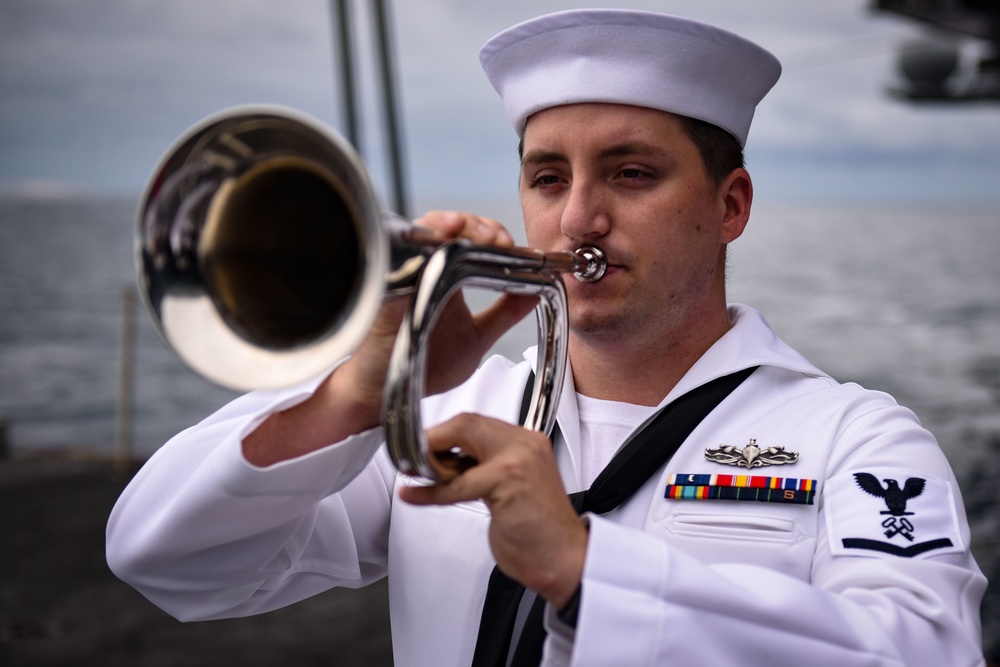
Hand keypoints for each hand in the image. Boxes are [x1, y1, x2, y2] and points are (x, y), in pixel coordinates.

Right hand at [243, 212, 535, 465]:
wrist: (386, 393)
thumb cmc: (424, 365)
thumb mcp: (477, 338)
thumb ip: (505, 314)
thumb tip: (537, 292)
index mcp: (447, 276)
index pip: (471, 238)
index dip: (493, 234)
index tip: (515, 247)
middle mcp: (424, 269)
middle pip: (448, 224)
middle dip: (477, 225)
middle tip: (499, 239)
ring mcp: (403, 275)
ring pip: (422, 230)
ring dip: (449, 225)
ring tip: (467, 229)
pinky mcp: (386, 287)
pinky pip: (399, 254)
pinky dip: (419, 243)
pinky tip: (439, 240)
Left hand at [399, 413, 587, 607]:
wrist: (566, 560)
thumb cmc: (538, 531)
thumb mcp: (510, 487)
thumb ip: (483, 468)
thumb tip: (444, 462)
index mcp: (526, 442)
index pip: (476, 422)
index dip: (444, 433)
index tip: (424, 447)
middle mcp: (524, 444)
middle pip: (465, 423)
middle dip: (432, 440)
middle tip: (411, 457)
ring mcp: (517, 460)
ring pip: (460, 444)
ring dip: (429, 461)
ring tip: (415, 473)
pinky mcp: (507, 481)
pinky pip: (457, 483)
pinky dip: (431, 491)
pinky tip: (415, 495)